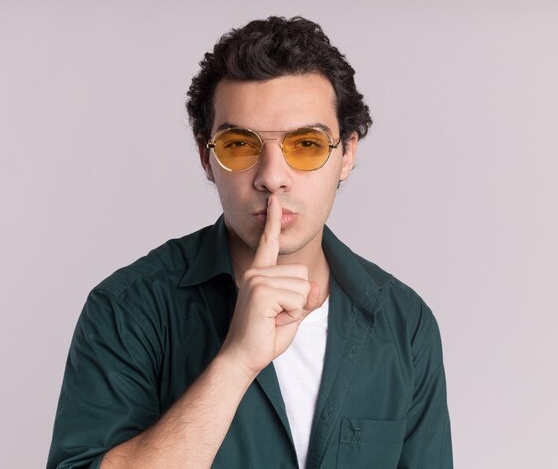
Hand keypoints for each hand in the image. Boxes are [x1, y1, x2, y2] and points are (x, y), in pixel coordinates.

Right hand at [219, 195, 319, 376]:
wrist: (242, 357)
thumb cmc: (263, 337)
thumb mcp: (291, 314)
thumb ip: (304, 298)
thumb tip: (315, 286)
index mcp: (259, 274)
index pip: (269, 242)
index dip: (273, 221)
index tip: (274, 200)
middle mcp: (256, 272)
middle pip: (302, 275)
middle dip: (299, 300)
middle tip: (276, 316)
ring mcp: (257, 280)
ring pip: (302, 287)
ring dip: (294, 309)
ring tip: (272, 319)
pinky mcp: (262, 291)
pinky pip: (297, 298)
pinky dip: (291, 315)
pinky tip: (272, 321)